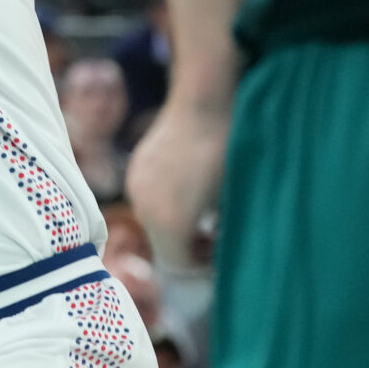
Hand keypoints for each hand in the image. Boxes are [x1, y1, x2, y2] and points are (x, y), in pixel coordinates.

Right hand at [123, 96, 230, 274]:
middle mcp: (145, 208)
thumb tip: (220, 247)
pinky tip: (187, 186)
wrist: (204, 103)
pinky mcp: (136, 167)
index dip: (202, 264)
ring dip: (174, 224)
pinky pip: (148, 198)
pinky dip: (165, 202)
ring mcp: (137, 186)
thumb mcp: (232, 201)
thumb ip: (220, 233)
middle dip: (187, 246)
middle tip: (214, 235)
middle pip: (163, 246)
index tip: (221, 252)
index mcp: (170, 223)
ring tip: (202, 210)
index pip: (178, 264)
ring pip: (153, 222)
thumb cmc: (228, 154)